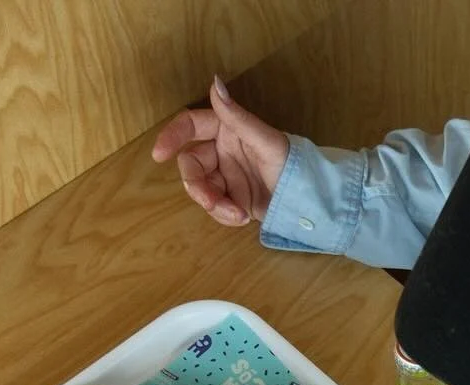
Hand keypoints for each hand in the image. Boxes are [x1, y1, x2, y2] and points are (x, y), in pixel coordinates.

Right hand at [150, 76, 288, 225]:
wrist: (311, 200)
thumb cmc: (292, 163)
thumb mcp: (265, 141)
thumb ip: (237, 116)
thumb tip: (215, 82)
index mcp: (226, 130)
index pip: (190, 126)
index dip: (172, 136)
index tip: (159, 155)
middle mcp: (222, 151)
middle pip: (191, 165)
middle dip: (197, 185)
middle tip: (211, 201)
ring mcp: (227, 177)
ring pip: (202, 189)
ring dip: (213, 204)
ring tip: (237, 215)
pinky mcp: (234, 199)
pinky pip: (216, 207)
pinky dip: (225, 215)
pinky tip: (243, 218)